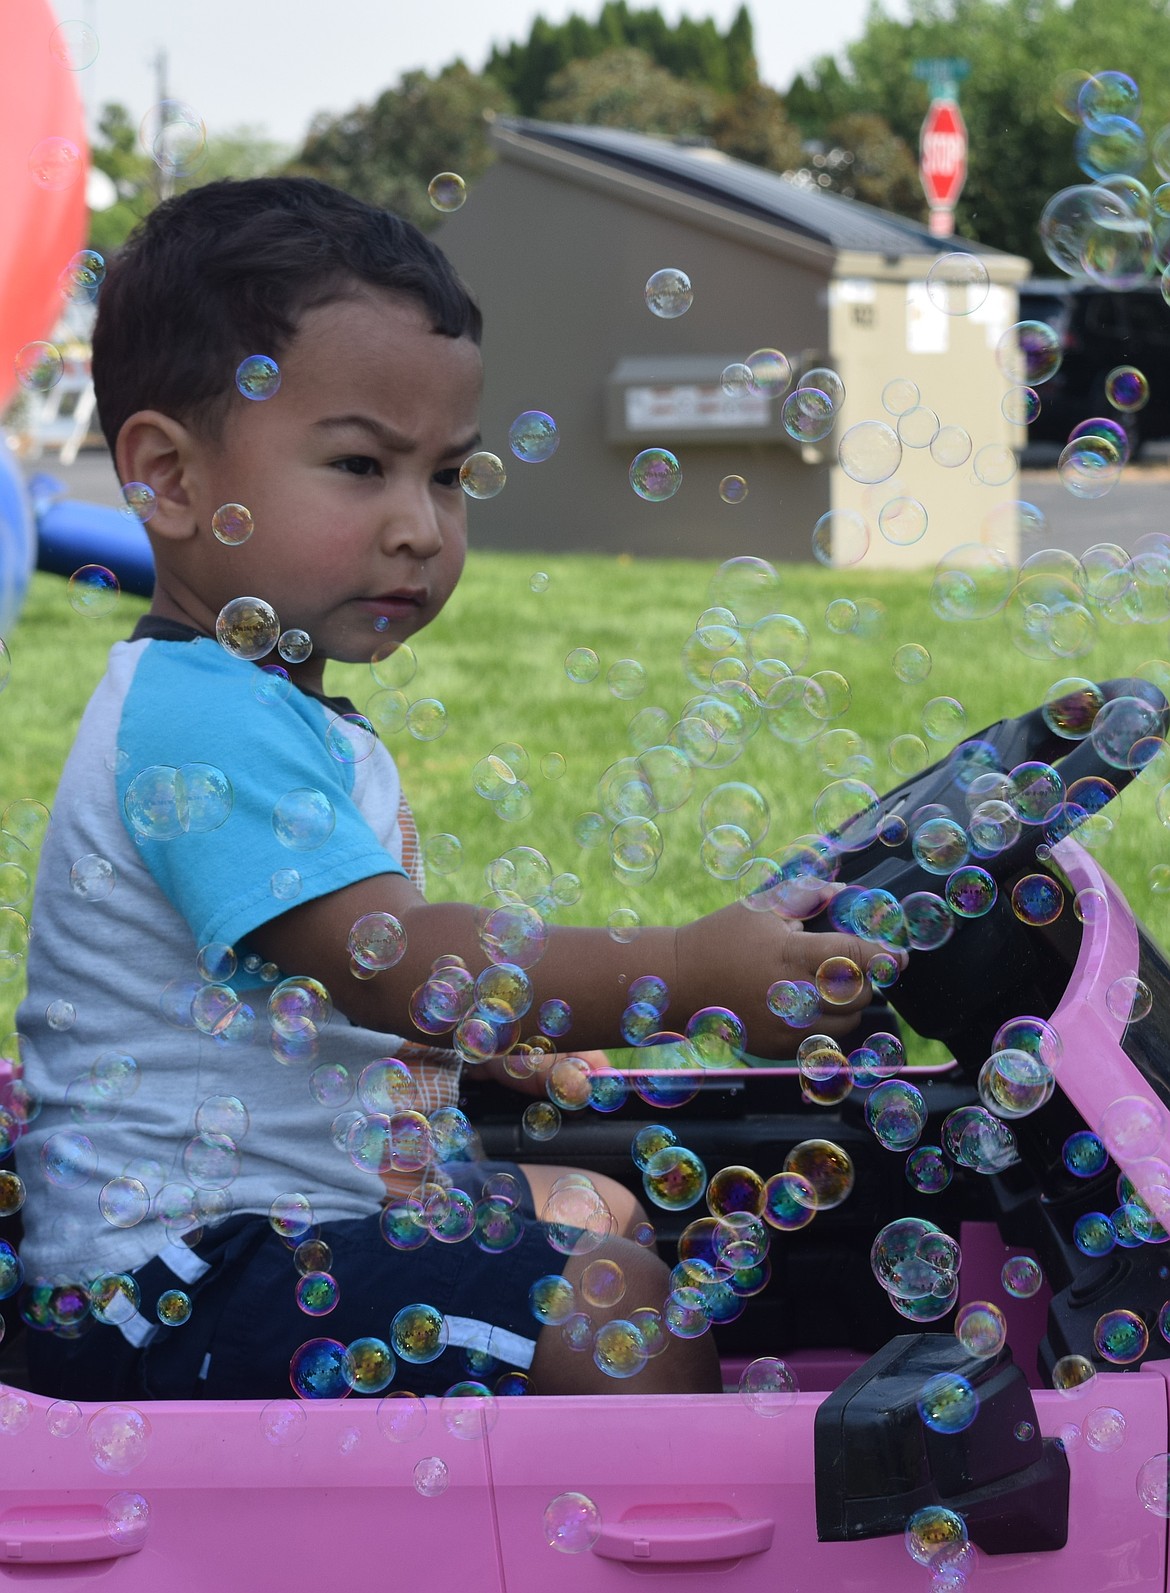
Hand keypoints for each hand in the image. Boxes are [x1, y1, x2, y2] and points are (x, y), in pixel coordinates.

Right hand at [674, 899, 904, 1058]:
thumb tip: (847, 893)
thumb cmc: (722, 938)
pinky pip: (826, 1039)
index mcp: (792, 956)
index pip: (858, 957)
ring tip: (829, 983)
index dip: (887, 954)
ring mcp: (787, 1027)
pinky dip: (828, 1021)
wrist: (681, 982)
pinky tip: (808, 1003)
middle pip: (861, 992)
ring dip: (851, 1001)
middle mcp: (793, 996)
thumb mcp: (762, 905)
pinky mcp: (781, 1048)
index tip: (900, 953)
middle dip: (866, 976)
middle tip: (854, 963)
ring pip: (850, 1020)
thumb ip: (809, 894)